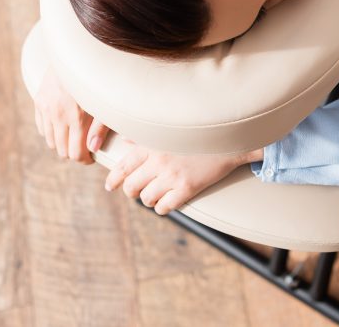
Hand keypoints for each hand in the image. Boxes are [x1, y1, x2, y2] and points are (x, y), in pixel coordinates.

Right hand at [32, 64, 110, 164]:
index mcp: (77, 118)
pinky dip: (51, 131)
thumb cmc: (97, 78)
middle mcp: (58, 115)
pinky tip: (62, 126)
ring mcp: (46, 108)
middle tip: (84, 147)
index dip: (84, 160)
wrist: (77, 52)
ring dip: (62, 143)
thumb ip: (100, 128)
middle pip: (62, 150)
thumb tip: (93, 149)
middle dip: (74, 152)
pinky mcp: (39, 100)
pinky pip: (41, 127)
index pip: (75, 153)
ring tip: (74, 136)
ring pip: (50, 141)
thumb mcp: (104, 103)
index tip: (90, 157)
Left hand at [104, 144, 250, 214]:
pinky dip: (162, 207)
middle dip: (131, 191)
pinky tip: (167, 202)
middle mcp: (158, 161)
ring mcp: (172, 176)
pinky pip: (164, 207)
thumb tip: (125, 140)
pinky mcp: (187, 189)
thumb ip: (144, 136)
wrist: (228, 141)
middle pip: (131, 186)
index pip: (123, 166)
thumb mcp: (168, 131)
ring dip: (149, 199)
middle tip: (136, 191)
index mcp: (151, 145)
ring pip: (146, 199)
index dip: (113, 179)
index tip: (110, 185)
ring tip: (156, 194)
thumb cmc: (198, 133)